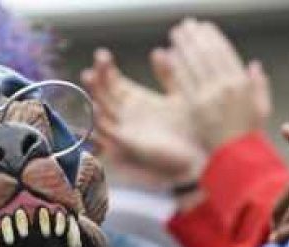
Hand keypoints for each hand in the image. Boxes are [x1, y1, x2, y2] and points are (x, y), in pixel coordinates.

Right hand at [81, 48, 205, 188]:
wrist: (199, 153)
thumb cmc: (191, 127)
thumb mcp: (180, 93)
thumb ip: (169, 74)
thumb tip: (159, 51)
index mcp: (138, 101)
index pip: (114, 83)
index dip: (105, 69)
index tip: (101, 54)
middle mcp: (128, 115)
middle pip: (104, 94)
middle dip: (98, 77)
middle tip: (97, 59)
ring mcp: (126, 129)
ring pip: (102, 110)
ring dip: (94, 94)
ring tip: (89, 76)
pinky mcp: (128, 142)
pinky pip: (109, 131)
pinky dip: (99, 120)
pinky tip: (95, 106)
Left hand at [169, 19, 270, 152]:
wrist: (237, 160)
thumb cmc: (249, 138)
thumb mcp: (261, 109)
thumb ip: (259, 85)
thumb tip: (253, 65)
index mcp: (241, 83)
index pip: (225, 53)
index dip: (213, 38)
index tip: (204, 28)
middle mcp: (226, 86)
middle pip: (207, 54)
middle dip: (195, 37)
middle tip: (185, 26)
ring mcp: (210, 97)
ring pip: (195, 64)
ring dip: (184, 46)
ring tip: (175, 34)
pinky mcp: (195, 108)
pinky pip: (184, 82)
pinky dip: (177, 67)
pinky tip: (169, 55)